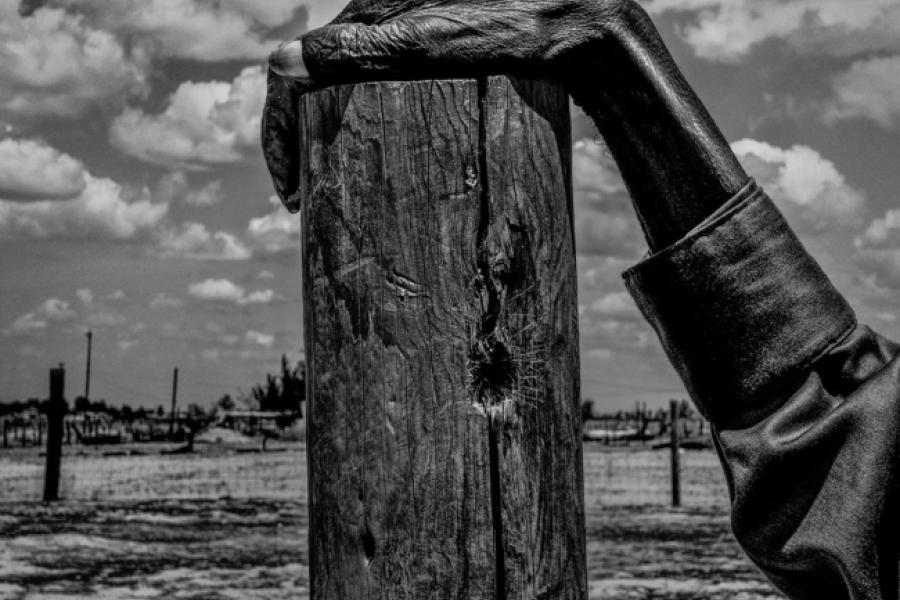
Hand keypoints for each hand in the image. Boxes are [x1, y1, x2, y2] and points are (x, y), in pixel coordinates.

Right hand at [262, 0, 631, 211]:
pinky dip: (357, 132)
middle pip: (309, 89)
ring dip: (324, 141)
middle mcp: (376, 26)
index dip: (275, 136)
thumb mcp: (429, 45)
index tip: (290, 194)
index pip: (286, 72)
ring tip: (332, 189)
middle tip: (304, 199)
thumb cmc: (511, 30)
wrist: (575, 23)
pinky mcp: (431, 60)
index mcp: (364, 18)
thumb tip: (281, 64)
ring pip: (340, 96)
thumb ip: (359, 50)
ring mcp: (403, 43)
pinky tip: (372, 161)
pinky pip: (374, 97)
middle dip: (295, 144)